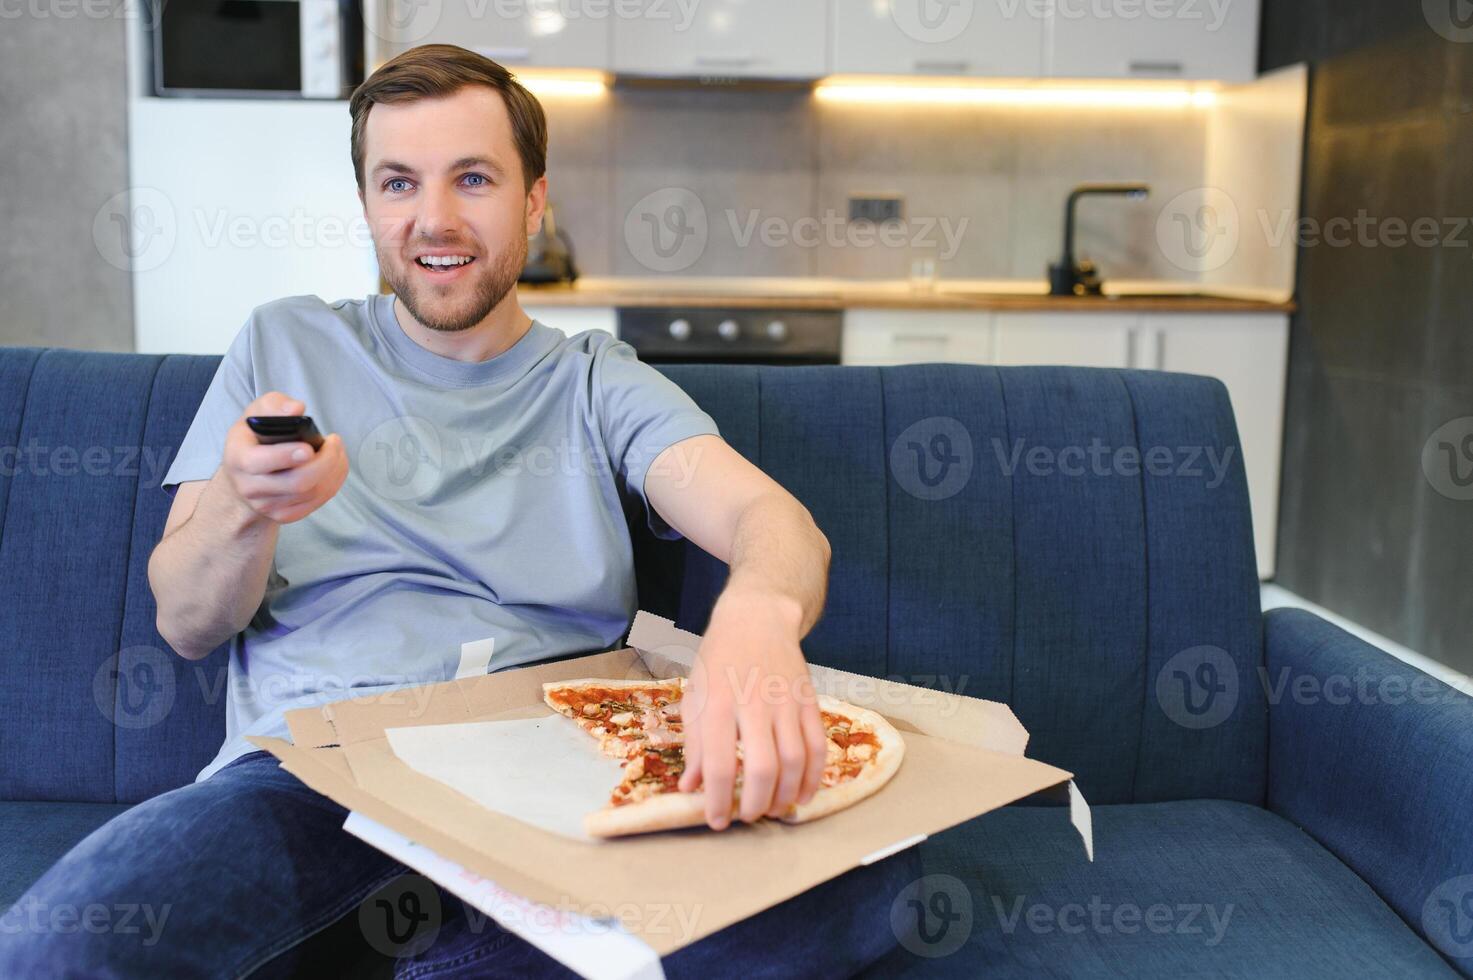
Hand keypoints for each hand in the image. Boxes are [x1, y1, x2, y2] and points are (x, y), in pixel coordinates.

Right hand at [219, 392, 347, 524]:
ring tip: (337, 450)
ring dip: (334, 470)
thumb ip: (274, 405)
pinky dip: (333, 482)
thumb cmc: (255, 438)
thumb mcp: (256, 413)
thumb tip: (296, 409)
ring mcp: (267, 505)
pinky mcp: (284, 515)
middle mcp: (249, 487)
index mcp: (238, 458)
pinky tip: (335, 466)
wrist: (245, 474)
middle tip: (334, 442)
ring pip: (312, 493)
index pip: (259, 462)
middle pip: (297, 483)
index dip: (286, 456)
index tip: (309, 447)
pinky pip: (316, 502)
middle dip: (325, 462)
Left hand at [677, 589, 826, 829]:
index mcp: (717, 703)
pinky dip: (813, 777)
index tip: (717, 821)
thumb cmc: (718, 661)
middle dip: (757, 803)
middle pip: (764, 767)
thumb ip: (694, 744)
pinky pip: (818, 746)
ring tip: (773, 810)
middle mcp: (754, 702)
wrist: (756, 619)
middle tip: (748, 817)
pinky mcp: (808, 701)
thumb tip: (691, 788)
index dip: (719, 800)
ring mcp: (786, 701)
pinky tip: (802, 794)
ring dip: (786, 795)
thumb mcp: (694, 696)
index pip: (720, 763)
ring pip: (795, 760)